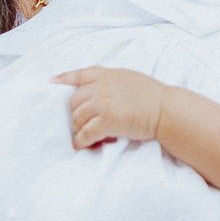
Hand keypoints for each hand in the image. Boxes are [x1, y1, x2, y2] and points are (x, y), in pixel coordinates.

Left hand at [51, 67, 168, 148]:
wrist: (166, 110)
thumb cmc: (154, 96)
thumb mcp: (130, 79)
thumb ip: (113, 82)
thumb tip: (99, 93)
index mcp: (108, 75)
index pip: (80, 74)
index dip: (65, 78)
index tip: (53, 81)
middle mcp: (102, 87)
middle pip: (74, 101)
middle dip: (75, 114)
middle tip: (81, 125)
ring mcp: (103, 104)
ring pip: (77, 118)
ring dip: (78, 129)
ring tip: (84, 137)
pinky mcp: (107, 122)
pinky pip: (85, 133)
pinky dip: (81, 141)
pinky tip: (81, 145)